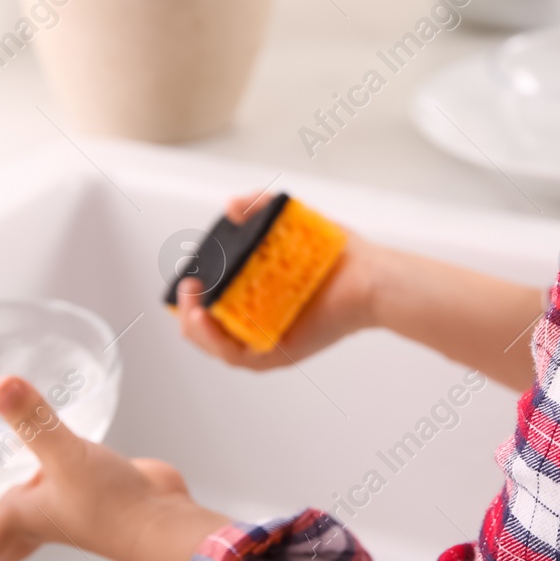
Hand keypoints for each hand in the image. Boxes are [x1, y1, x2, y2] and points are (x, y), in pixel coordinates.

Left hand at [0, 376, 227, 560]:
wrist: (161, 522)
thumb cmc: (114, 508)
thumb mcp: (65, 454)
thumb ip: (33, 419)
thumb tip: (2, 387)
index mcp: (22, 516)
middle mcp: (40, 516)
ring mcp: (67, 506)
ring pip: (27, 512)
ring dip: (9, 501)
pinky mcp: (94, 491)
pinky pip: (60, 488)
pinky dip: (48, 477)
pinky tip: (55, 453)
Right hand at [175, 191, 377, 368]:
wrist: (371, 276)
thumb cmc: (336, 255)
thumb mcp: (290, 223)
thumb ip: (260, 208)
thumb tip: (232, 205)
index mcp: (258, 298)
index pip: (214, 304)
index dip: (195, 295)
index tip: (190, 274)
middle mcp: (260, 322)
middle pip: (208, 329)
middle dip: (188, 310)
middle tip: (190, 285)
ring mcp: (267, 340)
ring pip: (216, 345)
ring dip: (195, 324)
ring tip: (193, 301)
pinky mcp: (278, 352)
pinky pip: (236, 355)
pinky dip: (214, 338)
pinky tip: (205, 316)